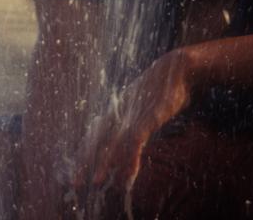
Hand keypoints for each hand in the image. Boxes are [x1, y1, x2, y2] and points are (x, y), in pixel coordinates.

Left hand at [73, 49, 193, 194]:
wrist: (178, 69)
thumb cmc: (160, 90)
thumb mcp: (142, 107)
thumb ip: (133, 125)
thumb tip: (131, 142)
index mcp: (116, 112)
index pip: (94, 136)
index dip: (84, 154)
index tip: (75, 173)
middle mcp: (120, 113)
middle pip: (98, 140)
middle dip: (85, 161)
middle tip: (75, 183)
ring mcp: (133, 115)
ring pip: (115, 141)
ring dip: (106, 162)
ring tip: (97, 182)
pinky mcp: (150, 116)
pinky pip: (137, 140)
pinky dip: (131, 158)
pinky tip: (129, 174)